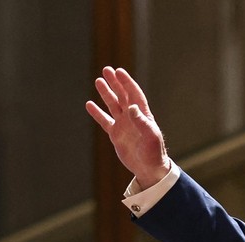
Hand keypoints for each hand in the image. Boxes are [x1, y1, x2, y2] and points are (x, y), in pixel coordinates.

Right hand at [85, 66, 171, 188]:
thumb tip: (132, 107)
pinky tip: (89, 104)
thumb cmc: (154, 153)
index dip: (127, 82)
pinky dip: (97, 113)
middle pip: (122, 96)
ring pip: (113, 105)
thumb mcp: (151, 137)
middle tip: (106, 70)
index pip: (134, 94)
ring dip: (106, 93)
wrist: (149, 169)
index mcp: (143, 115)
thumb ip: (142, 122)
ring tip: (98, 81)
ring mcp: (124, 125)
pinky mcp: (116, 135)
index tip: (119, 71)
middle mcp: (132, 117)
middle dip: (115, 83)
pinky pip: (105, 121)